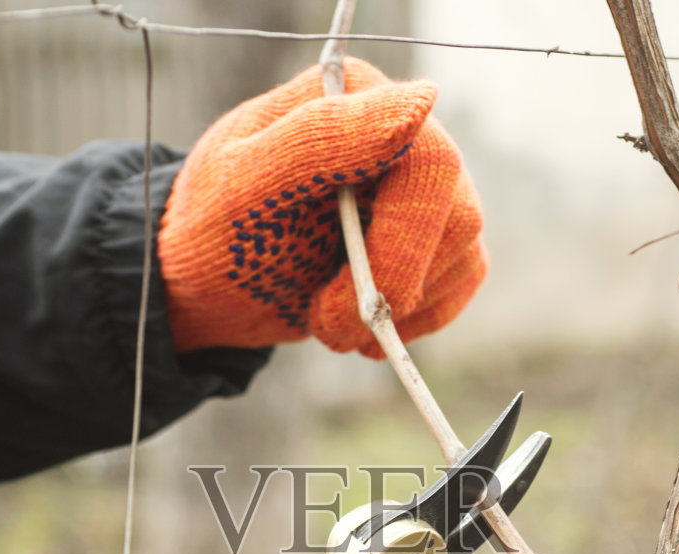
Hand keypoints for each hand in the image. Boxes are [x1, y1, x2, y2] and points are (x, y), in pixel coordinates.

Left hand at [158, 59, 486, 358]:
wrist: (212, 286)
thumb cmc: (214, 229)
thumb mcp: (243, 185)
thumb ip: (319, 138)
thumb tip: (420, 100)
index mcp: (352, 97)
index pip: (426, 157)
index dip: (404, 233)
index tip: (350, 294)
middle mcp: (400, 131)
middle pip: (455, 210)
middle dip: (393, 282)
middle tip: (329, 325)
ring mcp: (422, 186)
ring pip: (464, 248)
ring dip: (400, 307)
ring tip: (330, 324)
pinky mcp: (434, 235)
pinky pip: (466, 276)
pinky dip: (422, 318)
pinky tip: (368, 331)